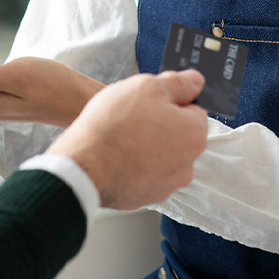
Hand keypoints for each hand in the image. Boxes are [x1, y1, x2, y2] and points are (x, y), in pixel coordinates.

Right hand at [47, 70, 208, 210]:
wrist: (83, 165)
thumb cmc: (114, 125)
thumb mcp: (147, 86)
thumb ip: (177, 83)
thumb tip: (195, 81)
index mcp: (194, 134)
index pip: (193, 109)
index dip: (170, 101)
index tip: (151, 101)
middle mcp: (187, 164)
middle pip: (178, 134)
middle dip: (160, 125)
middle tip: (133, 117)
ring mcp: (166, 184)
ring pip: (161, 156)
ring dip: (147, 146)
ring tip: (121, 137)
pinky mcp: (145, 197)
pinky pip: (144, 174)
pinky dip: (134, 166)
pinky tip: (116, 156)